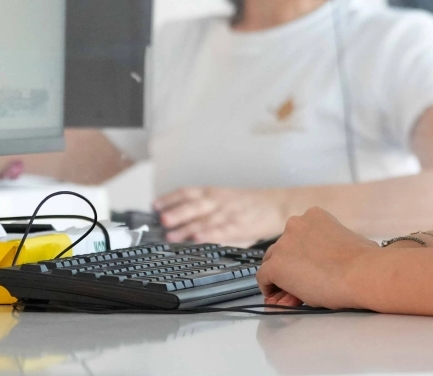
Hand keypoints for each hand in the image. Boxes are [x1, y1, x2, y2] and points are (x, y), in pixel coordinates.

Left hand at [153, 186, 286, 246]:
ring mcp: (229, 213)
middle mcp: (220, 201)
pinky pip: (221, 231)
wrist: (277, 205)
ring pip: (204, 219)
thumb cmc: (250, 205)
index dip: (170, 198)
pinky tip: (197, 240)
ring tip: (171, 235)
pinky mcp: (239, 226)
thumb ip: (207, 210)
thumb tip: (182, 223)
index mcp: (215, 192)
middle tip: (161, 220)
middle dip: (176, 212)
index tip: (155, 205)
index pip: (188, 193)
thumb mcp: (227, 200)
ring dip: (186, 227)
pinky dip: (208, 235)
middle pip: (194, 205)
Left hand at [256, 207, 379, 309]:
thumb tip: (340, 255)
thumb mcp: (351, 240)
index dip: (301, 255)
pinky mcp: (277, 266)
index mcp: (314, 216)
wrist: (361, 274)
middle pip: (282, 248)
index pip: (298, 236)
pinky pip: (263, 277)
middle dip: (289, 266)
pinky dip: (268, 287)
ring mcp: (284, 245)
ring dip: (279, 277)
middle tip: (298, 284)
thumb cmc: (364, 260)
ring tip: (289, 294)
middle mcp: (295, 225)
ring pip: (271, 262)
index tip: (306, 268)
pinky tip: (276, 296)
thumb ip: (337, 243)